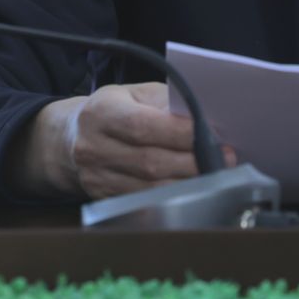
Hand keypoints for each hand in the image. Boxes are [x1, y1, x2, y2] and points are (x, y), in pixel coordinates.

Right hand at [20, 81, 235, 199]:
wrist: (72, 139)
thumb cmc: (115, 110)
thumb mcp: (136, 94)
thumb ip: (166, 103)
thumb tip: (205, 119)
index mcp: (102, 112)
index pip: (144, 126)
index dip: (180, 134)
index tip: (213, 135)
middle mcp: (93, 147)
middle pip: (149, 162)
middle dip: (192, 162)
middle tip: (225, 159)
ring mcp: (96, 177)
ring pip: (149, 188)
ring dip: (188, 184)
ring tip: (215, 175)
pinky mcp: (103, 198)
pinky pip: (142, 204)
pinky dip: (171, 198)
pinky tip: (193, 190)